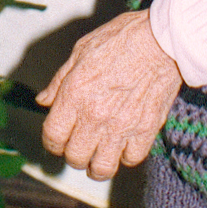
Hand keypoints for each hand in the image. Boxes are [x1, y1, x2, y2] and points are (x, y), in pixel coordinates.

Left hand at [37, 9, 181, 179]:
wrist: (162, 41)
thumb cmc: (121, 39)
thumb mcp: (81, 51)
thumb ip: (59, 80)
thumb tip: (44, 100)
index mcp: (75, 95)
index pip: (53, 137)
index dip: (51, 143)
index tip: (57, 140)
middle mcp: (96, 116)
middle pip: (75, 157)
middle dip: (72, 154)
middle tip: (78, 146)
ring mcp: (122, 126)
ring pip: (102, 168)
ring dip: (96, 165)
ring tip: (97, 157)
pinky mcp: (146, 130)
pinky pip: (131, 159)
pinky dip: (125, 156)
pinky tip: (123, 144)